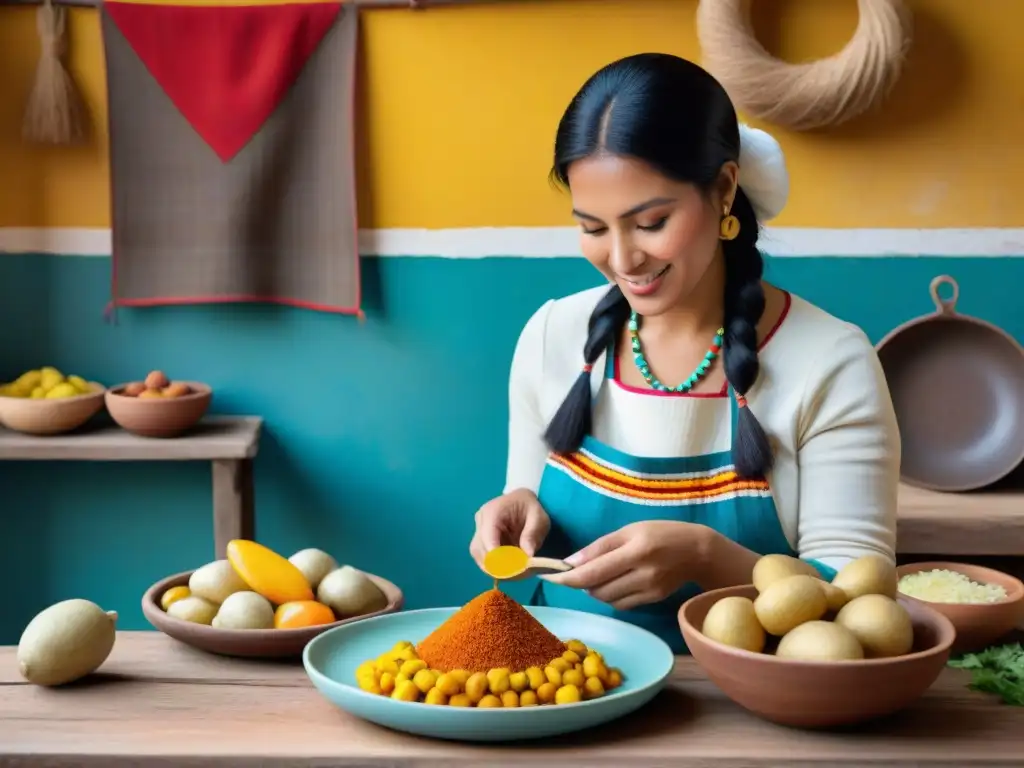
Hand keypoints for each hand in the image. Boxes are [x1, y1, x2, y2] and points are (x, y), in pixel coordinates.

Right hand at [469, 488, 550, 569]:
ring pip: (479, 557)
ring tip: (519, 573)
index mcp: (493, 511)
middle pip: (480, 549)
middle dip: (499, 565)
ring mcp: (479, 532)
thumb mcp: (539, 517)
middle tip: (520, 573)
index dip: (496, 554)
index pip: (487, 535)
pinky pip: (484, 560)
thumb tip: (527, 554)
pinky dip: (498, 568)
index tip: (512, 567)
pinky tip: (513, 570)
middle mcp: (481, 521)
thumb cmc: (530, 507)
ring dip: (497, 569)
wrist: (522, 502)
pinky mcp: (481, 542)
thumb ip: (533, 534)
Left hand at [542, 521, 711, 610]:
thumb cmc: (660, 533)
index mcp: (635, 551)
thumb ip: (599, 548)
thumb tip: (569, 563)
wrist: (696, 551)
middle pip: (596, 589)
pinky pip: (620, 605)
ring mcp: (648, 591)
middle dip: (579, 582)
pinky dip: (610, 596)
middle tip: (575, 571)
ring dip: (594, 590)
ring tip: (598, 574)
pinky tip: (614, 583)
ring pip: (606, 599)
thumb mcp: (629, 530)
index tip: (548, 577)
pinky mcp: (652, 601)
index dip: (566, 578)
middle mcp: (642, 574)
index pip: (592, 572)